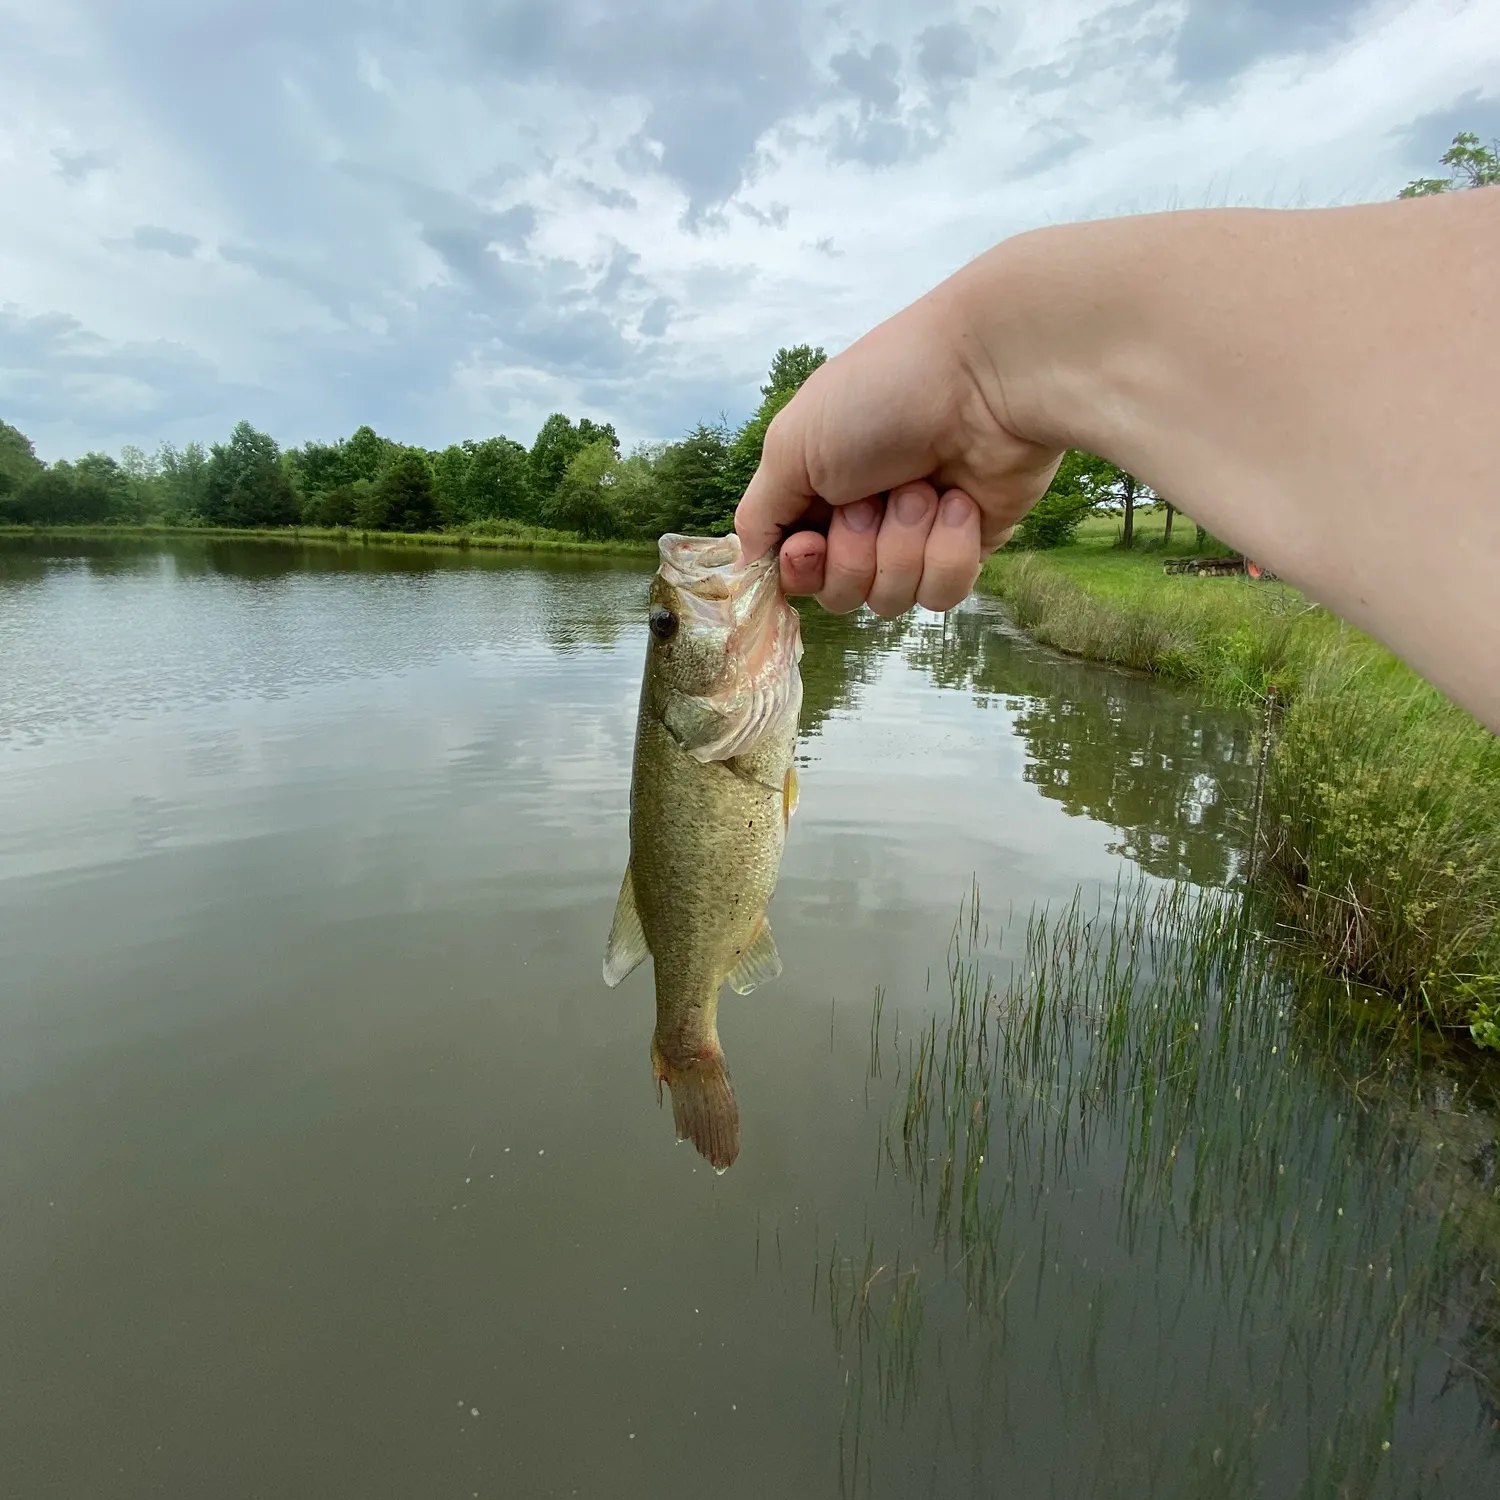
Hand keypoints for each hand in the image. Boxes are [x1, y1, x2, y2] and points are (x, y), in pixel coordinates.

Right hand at [733, 278, 1063, 615]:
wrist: (987, 378)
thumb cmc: (882, 395)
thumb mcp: (791, 446)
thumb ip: (759, 516)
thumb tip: (749, 568)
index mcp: (817, 489)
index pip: (794, 569)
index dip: (800, 570)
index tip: (809, 543)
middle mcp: (863, 518)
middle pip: (839, 593)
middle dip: (854, 553)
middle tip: (871, 499)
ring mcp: (917, 537)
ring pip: (889, 599)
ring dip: (902, 544)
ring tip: (922, 488)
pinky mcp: (967, 549)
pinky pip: (940, 593)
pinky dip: (946, 551)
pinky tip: (959, 503)